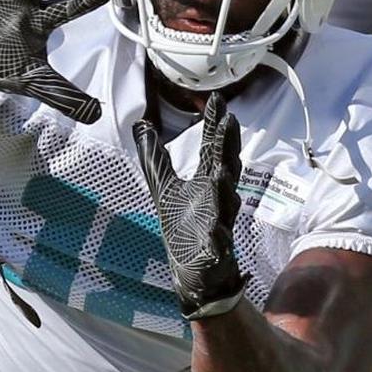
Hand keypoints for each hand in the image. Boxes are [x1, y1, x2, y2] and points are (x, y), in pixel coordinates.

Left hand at [133, 93, 247, 318]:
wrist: (195, 271)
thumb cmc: (184, 226)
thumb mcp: (164, 187)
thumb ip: (155, 157)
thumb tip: (141, 124)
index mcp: (207, 182)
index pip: (212, 148)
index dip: (214, 125)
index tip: (217, 100)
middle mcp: (217, 198)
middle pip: (226, 168)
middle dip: (228, 147)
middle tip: (230, 122)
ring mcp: (219, 224)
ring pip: (226, 204)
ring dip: (225, 189)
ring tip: (221, 173)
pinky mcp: (216, 251)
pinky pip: (218, 244)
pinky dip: (218, 238)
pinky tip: (216, 232)